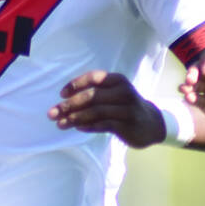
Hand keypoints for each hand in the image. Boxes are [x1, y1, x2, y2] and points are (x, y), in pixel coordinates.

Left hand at [48, 71, 165, 147]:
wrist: (151, 124)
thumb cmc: (125, 106)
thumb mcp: (114, 94)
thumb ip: (94, 94)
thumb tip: (64, 102)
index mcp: (118, 80)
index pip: (94, 78)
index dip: (76, 84)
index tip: (61, 94)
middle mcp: (123, 92)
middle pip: (92, 96)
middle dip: (69, 105)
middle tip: (52, 113)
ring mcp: (127, 109)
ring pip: (96, 112)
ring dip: (75, 118)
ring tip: (60, 124)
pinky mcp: (127, 125)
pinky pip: (103, 125)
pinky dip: (88, 126)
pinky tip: (78, 128)